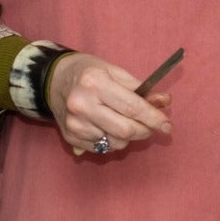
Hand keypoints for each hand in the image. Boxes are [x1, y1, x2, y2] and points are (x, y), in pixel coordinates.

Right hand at [45, 52, 173, 157]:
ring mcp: (75, 124)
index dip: (153, 118)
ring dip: (129, 137)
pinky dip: (113, 141)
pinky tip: (109, 128)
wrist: (52, 80)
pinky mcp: (70, 138)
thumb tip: (164, 102)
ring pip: (116, 143)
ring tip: (125, 122)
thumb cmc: (88, 72)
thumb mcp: (115, 72)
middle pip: (125, 130)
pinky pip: (103, 148)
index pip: (131, 106)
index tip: (167, 125)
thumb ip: (140, 89)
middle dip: (144, 130)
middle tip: (151, 126)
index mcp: (94, 83)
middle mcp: (82, 105)